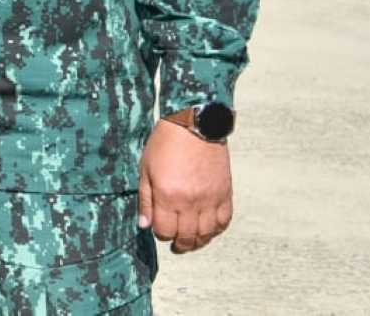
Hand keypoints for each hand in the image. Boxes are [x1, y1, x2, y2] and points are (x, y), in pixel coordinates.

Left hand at [139, 118, 233, 253]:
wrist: (195, 125)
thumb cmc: (165, 144)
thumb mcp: (146, 169)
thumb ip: (145, 200)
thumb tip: (145, 225)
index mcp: (168, 195)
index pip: (165, 230)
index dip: (160, 234)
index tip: (159, 229)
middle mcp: (191, 201)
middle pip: (187, 236)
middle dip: (179, 244)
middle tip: (176, 245)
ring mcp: (210, 199)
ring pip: (207, 233)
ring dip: (198, 241)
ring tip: (191, 241)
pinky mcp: (225, 194)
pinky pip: (224, 221)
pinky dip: (216, 229)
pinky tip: (208, 229)